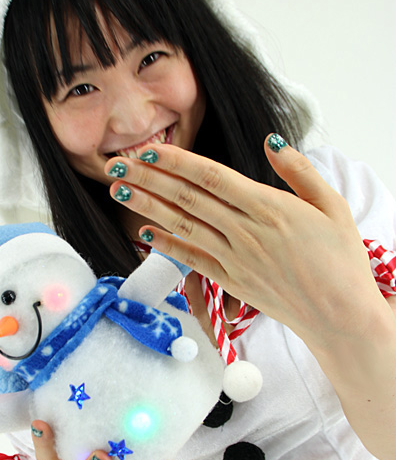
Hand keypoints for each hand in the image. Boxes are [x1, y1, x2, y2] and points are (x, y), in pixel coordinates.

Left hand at [105, 135, 380, 349]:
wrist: (341, 316)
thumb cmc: (342, 260)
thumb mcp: (332, 206)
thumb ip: (299, 172)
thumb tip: (271, 142)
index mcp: (270, 207)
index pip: (212, 177)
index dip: (177, 161)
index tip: (150, 148)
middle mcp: (246, 232)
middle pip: (188, 198)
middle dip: (149, 178)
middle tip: (117, 164)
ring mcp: (235, 259)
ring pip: (183, 226)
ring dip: (148, 207)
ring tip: (120, 191)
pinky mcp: (232, 282)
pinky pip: (193, 259)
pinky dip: (168, 245)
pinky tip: (145, 233)